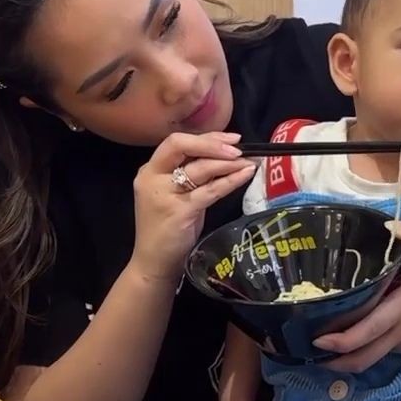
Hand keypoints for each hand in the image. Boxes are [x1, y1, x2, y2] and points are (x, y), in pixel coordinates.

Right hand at [130, 131, 256, 283]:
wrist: (153, 263)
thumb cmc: (168, 230)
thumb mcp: (177, 196)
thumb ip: (193, 176)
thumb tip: (226, 156)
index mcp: (150, 170)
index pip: (175, 142)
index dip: (206, 137)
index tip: (231, 139)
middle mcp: (152, 177)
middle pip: (182, 146)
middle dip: (213, 144)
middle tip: (240, 148)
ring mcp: (164, 194)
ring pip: (200, 168)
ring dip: (229, 163)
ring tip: (250, 162)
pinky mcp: (179, 212)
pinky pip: (210, 190)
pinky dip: (231, 180)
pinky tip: (246, 175)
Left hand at [316, 220, 400, 373]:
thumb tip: (392, 225)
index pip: (368, 331)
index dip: (341, 340)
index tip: (317, 338)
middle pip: (364, 357)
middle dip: (335, 361)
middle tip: (309, 353)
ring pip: (374, 358)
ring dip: (348, 358)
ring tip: (322, 349)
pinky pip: (386, 351)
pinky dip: (367, 350)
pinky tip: (352, 340)